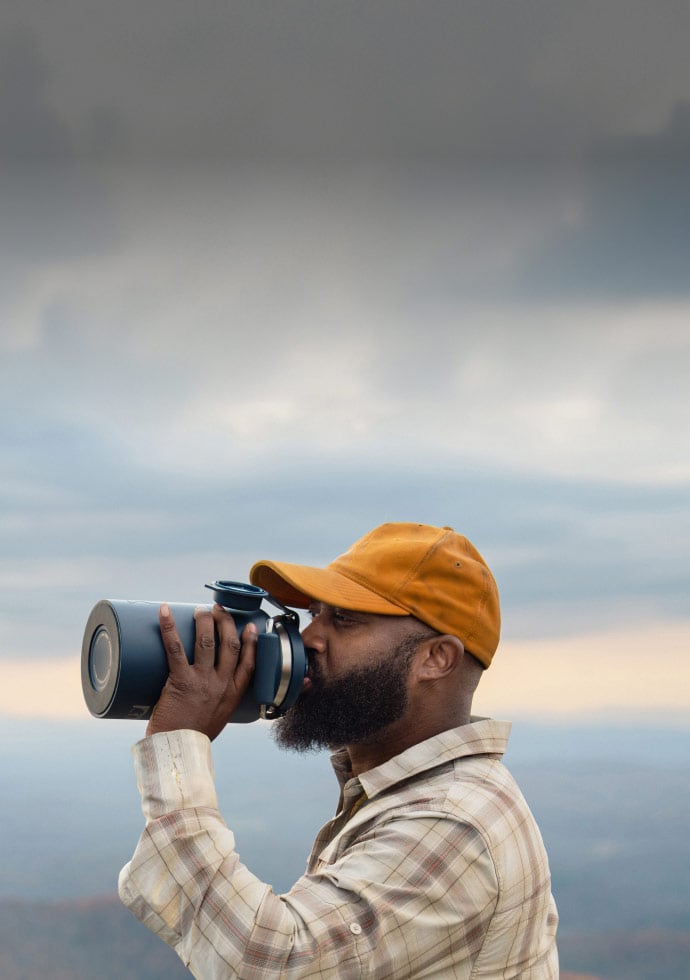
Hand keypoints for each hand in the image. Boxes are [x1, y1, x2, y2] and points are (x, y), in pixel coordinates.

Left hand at [146, 603, 256, 739]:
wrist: (177, 752)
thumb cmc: (192, 738)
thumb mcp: (216, 719)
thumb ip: (216, 702)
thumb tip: (205, 690)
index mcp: (233, 695)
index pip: (249, 662)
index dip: (251, 642)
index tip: (249, 627)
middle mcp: (222, 685)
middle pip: (230, 645)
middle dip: (226, 622)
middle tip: (218, 610)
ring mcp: (203, 681)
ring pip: (207, 642)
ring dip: (204, 620)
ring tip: (200, 610)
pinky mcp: (181, 680)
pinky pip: (175, 648)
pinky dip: (169, 626)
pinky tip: (165, 611)